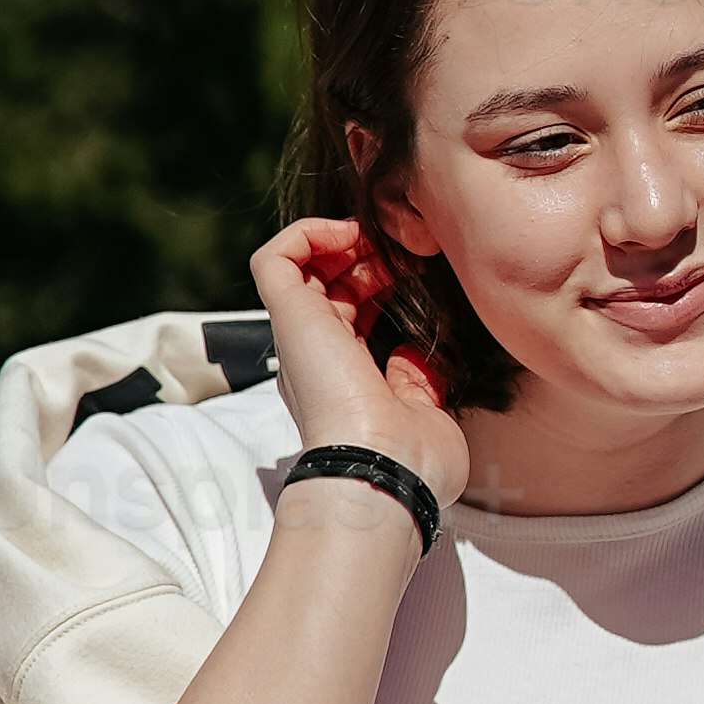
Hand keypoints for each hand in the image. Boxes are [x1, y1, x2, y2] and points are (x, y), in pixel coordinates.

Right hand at [254, 215, 468, 519]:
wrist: (386, 470)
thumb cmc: (415, 460)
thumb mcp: (427, 413)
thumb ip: (418, 379)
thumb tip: (412, 349)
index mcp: (345, 383)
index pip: (351, 320)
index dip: (378, 289)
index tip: (418, 278)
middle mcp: (317, 358)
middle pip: (326, 288)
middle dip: (364, 260)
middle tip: (406, 254)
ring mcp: (300, 337)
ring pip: (298, 268)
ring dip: (339, 241)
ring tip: (378, 239)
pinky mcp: (287, 318)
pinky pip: (276, 257)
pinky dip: (309, 233)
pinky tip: (351, 235)